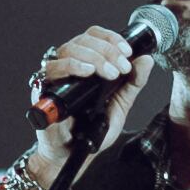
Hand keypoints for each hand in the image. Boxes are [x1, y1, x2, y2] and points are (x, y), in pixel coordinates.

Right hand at [22, 25, 157, 173]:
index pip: (95, 36)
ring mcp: (55, 75)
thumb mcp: (121, 103)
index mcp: (85, 62)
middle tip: (122, 68)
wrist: (74, 153)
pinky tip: (88, 72)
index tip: (127, 52)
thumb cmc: (91, 128)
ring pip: (70, 49)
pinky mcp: (43, 88)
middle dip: (107, 51)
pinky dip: (73, 66)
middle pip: (83, 40)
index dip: (111, 38)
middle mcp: (68, 64)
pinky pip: (54, 69)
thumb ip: (133, 82)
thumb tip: (146, 59)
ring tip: (110, 73)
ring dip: (95, 57)